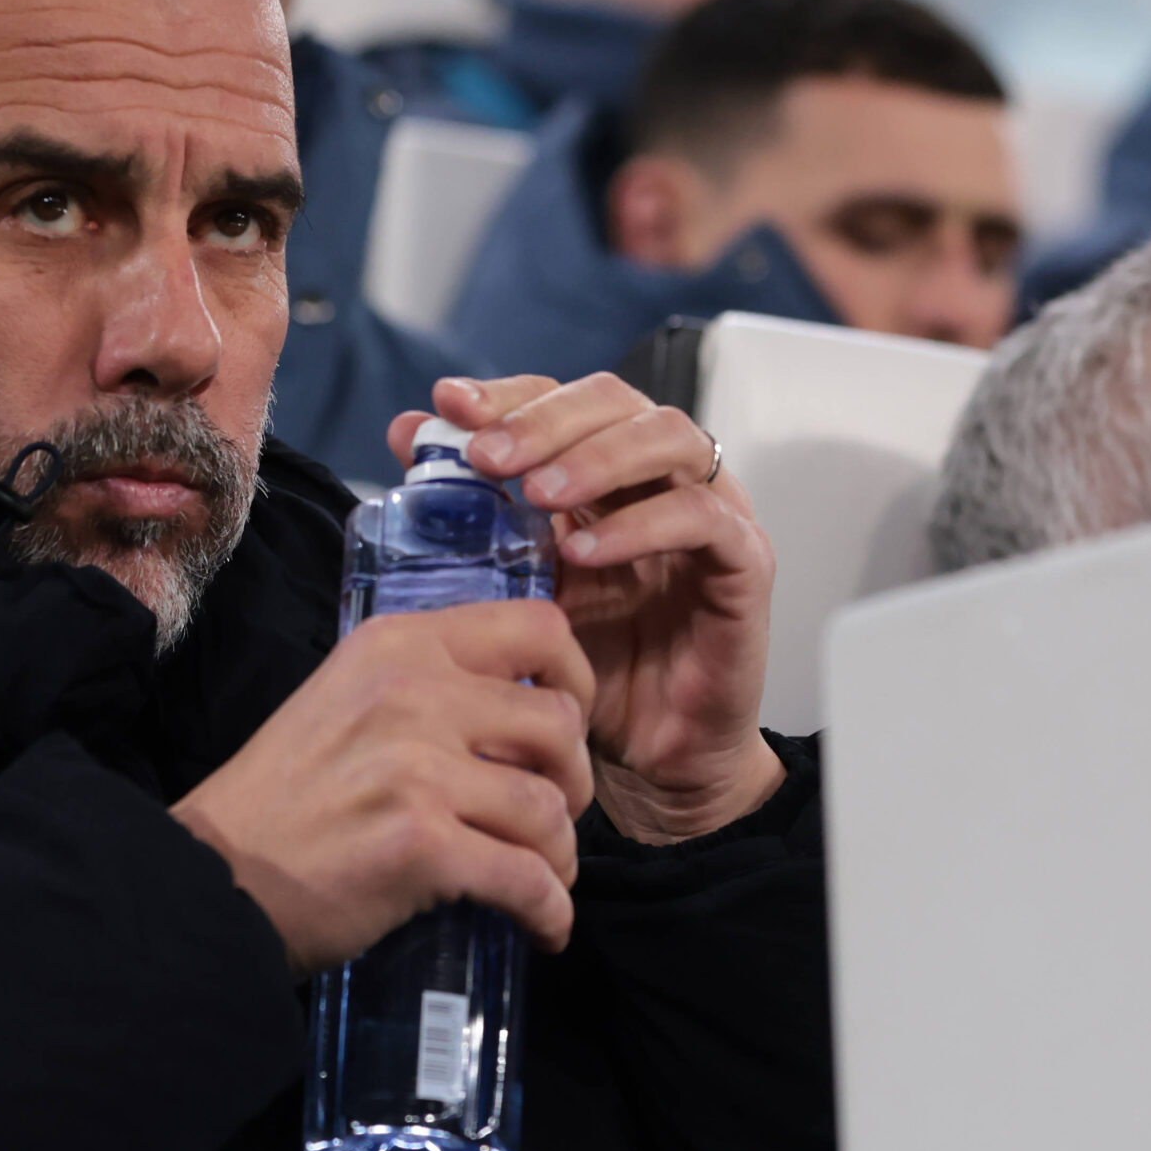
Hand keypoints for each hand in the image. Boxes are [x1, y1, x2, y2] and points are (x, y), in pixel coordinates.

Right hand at [172, 601, 595, 970]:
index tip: (566, 728)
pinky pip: (530, 881)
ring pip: (551, 810)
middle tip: (547, 819)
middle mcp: (411, 693)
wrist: (214, 874)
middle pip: (561, 725)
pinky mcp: (422, 845)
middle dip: (573, 783)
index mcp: (396, 645)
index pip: (539, 628)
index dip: (577, 679)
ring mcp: (417, 769)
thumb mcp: (344, 701)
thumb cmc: (280, 798)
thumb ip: (422, 688)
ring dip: (559, 857)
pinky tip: (542, 928)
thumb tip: (520, 712)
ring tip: (540, 878)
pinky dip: (550, 913)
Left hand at [387, 374, 783, 844]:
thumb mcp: (514, 582)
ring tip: (537, 495)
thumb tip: (406, 433)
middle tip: (488, 454)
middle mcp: (661, 479)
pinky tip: (586, 549)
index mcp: (606, 473)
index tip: (450, 404)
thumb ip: (471, 509)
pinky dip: (642, 525)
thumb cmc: (593, 667)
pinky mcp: (744, 566)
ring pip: (670, 439)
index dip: (509, 394)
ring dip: (595, 459)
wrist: (650, 756)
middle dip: (545, 420)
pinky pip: (704, 521)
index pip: (562, 399)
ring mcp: (710, 514)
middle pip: (616, 403)